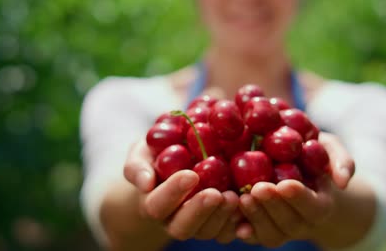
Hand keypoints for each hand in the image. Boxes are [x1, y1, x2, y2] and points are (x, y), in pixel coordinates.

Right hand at [123, 139, 240, 242]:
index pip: (157, 206)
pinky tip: (248, 204)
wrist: (180, 162)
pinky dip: (239, 222)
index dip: (172, 193)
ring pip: (208, 232)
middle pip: (183, 227)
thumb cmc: (158, 154)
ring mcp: (198, 225)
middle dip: (200, 211)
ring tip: (234, 196)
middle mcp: (174, 220)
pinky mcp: (220, 225)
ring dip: (221, 216)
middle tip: (215, 193)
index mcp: (153, 203)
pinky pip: (229, 232)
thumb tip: (145, 183)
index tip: (190, 174)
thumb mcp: (142, 152)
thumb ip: (137, 165)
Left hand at [236, 132, 354, 246]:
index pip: (312, 207)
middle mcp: (301, 223)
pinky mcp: (258, 229)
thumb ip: (341, 160)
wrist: (295, 171)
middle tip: (259, 188)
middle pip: (289, 223)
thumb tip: (343, 181)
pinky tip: (230, 214)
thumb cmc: (313, 156)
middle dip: (273, 207)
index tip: (286, 184)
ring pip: (270, 233)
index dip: (299, 198)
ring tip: (243, 197)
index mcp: (320, 205)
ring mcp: (279, 229)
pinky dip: (241, 228)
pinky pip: (251, 236)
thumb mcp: (330, 150)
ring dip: (257, 217)